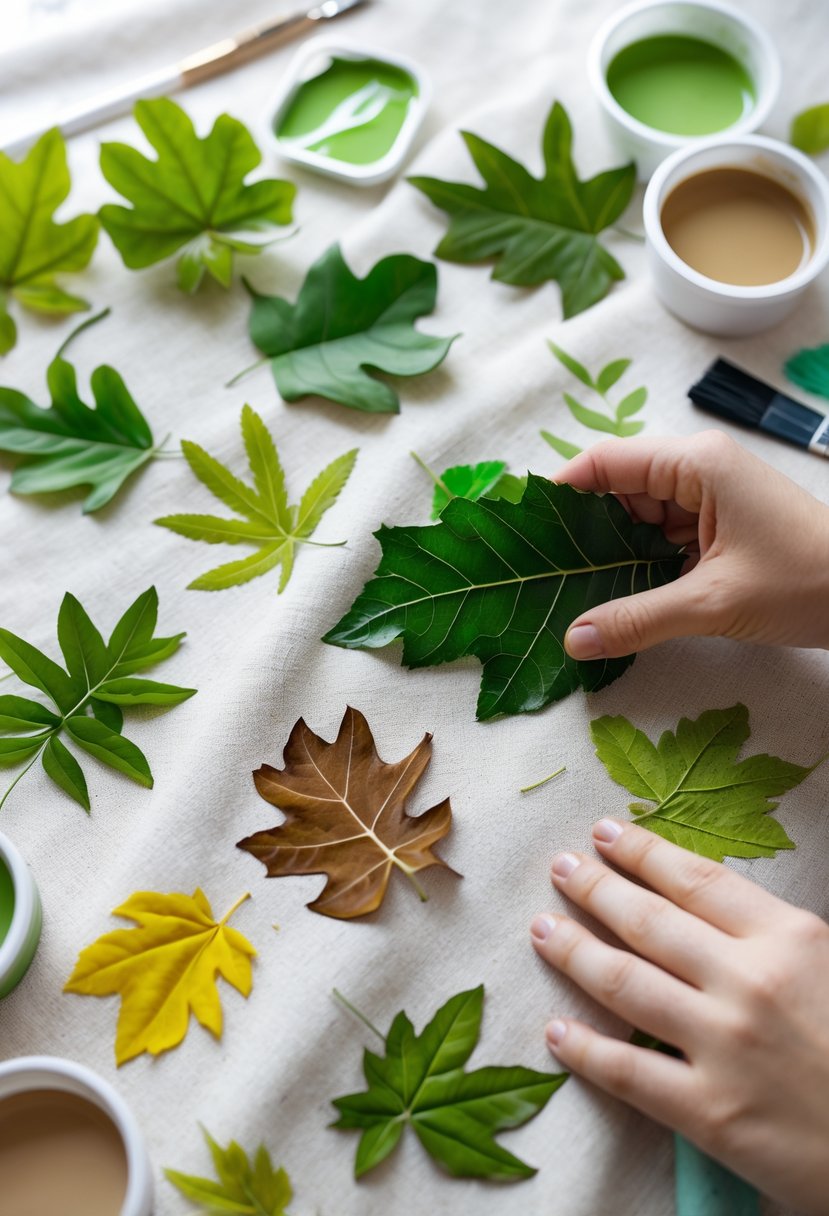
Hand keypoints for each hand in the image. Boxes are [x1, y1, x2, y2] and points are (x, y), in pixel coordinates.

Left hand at [530, 820, 828, 1214]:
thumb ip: (773, 936)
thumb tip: (705, 903)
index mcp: (789, 938)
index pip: (695, 880)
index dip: (641, 852)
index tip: (603, 834)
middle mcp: (748, 982)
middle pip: (648, 921)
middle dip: (595, 889)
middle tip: (560, 869)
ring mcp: (723, 1046)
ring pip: (625, 983)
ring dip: (574, 951)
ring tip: (542, 930)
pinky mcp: (709, 1112)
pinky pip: (627, 1072)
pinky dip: (583, 1049)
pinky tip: (556, 1030)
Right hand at [555, 430, 828, 658]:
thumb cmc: (809, 582)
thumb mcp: (715, 603)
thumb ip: (637, 620)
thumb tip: (573, 641)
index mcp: (696, 463)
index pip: (605, 461)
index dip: (559, 491)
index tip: (520, 527)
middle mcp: (699, 470)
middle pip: (617, 489)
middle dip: (581, 529)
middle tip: (537, 570)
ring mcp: (712, 497)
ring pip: (639, 517)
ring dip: (610, 551)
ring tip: (565, 586)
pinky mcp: (721, 526)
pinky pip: (664, 536)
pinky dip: (640, 562)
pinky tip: (613, 593)